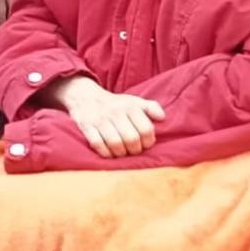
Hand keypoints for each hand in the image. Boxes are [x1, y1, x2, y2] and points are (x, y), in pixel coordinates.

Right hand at [48, 76, 165, 158]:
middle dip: (135, 149)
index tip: (146, 143)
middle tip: (134, 150)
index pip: (146, 129)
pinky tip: (110, 152)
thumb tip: (163, 118)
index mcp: (130, 106)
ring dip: (121, 153)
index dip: (149, 141)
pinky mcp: (87, 127)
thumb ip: (151, 107)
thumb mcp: (135, 101)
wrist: (86, 97)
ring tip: (122, 152)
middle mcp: (115, 112)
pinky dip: (106, 152)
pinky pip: (98, 144)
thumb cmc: (116, 104)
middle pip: (131, 139)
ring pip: (115, 143)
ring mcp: (100, 120)